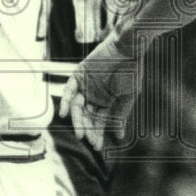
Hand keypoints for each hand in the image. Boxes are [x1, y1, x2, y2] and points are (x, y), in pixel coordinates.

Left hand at [59, 33, 140, 149]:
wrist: (128, 49)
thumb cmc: (132, 71)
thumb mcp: (127, 97)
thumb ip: (120, 115)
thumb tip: (119, 138)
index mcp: (107, 101)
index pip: (99, 121)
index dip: (98, 134)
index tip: (98, 146)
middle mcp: (94, 95)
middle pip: (87, 116)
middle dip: (88, 129)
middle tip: (89, 141)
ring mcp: (85, 86)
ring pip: (77, 107)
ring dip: (78, 120)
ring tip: (81, 133)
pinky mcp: (78, 75)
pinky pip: (68, 90)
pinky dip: (65, 101)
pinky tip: (64, 114)